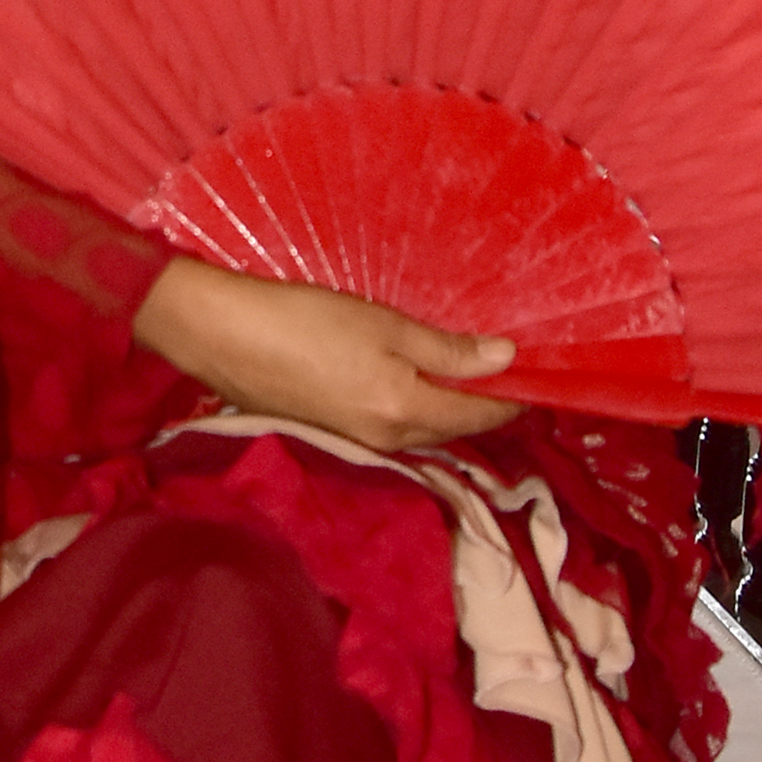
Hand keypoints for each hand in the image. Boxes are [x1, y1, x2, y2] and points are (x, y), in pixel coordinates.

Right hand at [135, 257, 517, 455]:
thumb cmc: (304, 322)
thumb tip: (506, 360)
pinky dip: (417, 403)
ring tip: (466, 366)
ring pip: (425, 427)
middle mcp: (389, 439)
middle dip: (485, 402)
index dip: (514, 395)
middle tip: (508, 363)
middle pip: (455, 427)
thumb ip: (445, 349)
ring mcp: (360, 440)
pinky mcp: (336, 430)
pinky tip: (413, 376)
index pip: (482, 415)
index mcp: (406, 412)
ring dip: (450, 403)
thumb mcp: (383, 326)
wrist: (222, 337)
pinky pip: (395, 423)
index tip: (539, 370)